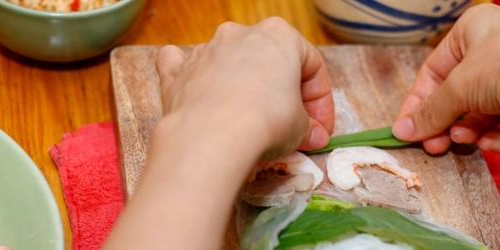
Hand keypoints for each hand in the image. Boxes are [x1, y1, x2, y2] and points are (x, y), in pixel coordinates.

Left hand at [156, 17, 334, 158]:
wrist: (212, 136)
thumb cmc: (267, 121)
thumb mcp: (301, 127)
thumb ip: (308, 127)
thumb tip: (313, 136)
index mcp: (280, 36)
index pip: (311, 66)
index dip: (321, 101)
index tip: (320, 127)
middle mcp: (241, 34)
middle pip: (270, 62)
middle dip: (283, 94)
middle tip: (293, 127)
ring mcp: (206, 50)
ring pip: (229, 61)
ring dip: (243, 87)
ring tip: (252, 124)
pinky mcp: (178, 72)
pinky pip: (183, 65)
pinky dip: (191, 74)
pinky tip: (197, 87)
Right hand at [392, 4, 499, 152]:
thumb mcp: (461, 87)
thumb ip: (432, 111)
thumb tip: (403, 130)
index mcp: (471, 31)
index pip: (434, 72)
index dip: (419, 104)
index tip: (408, 133)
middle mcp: (496, 47)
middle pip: (460, 93)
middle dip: (448, 122)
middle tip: (437, 147)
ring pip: (486, 109)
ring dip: (473, 129)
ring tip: (467, 141)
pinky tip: (495, 145)